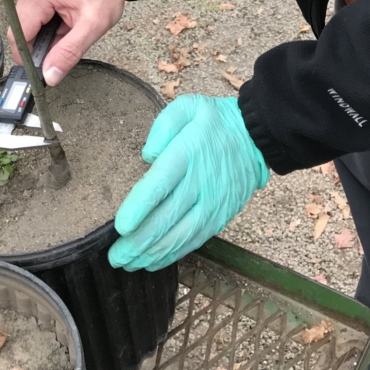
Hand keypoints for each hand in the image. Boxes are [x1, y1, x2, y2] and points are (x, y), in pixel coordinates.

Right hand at [14, 0, 142, 84]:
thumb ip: (69, 53)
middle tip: (68, 39)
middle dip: (42, 43)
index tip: (47, 65)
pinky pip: (32, 16)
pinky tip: (64, 19)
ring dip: (45, 34)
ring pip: (27, 25)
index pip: (19, 36)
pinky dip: (47, 24)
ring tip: (68, 26)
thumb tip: (49, 76)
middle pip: (21, 31)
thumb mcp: (93, 26)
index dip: (30, 56)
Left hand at [108, 95, 269, 271]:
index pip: (161, 185)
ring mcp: (211, 204)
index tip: (120, 226)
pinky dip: (172, 255)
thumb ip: (165, 124)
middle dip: (138, 242)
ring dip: (152, 254)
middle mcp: (200, 184)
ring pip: (180, 237)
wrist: (255, 137)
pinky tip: (152, 261)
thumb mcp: (190, 106)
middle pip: (166, 218)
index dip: (140, 208)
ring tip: (128, 263)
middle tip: (114, 256)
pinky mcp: (218, 218)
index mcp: (188, 154)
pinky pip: (194, 241)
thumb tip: (148, 154)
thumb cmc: (215, 121)